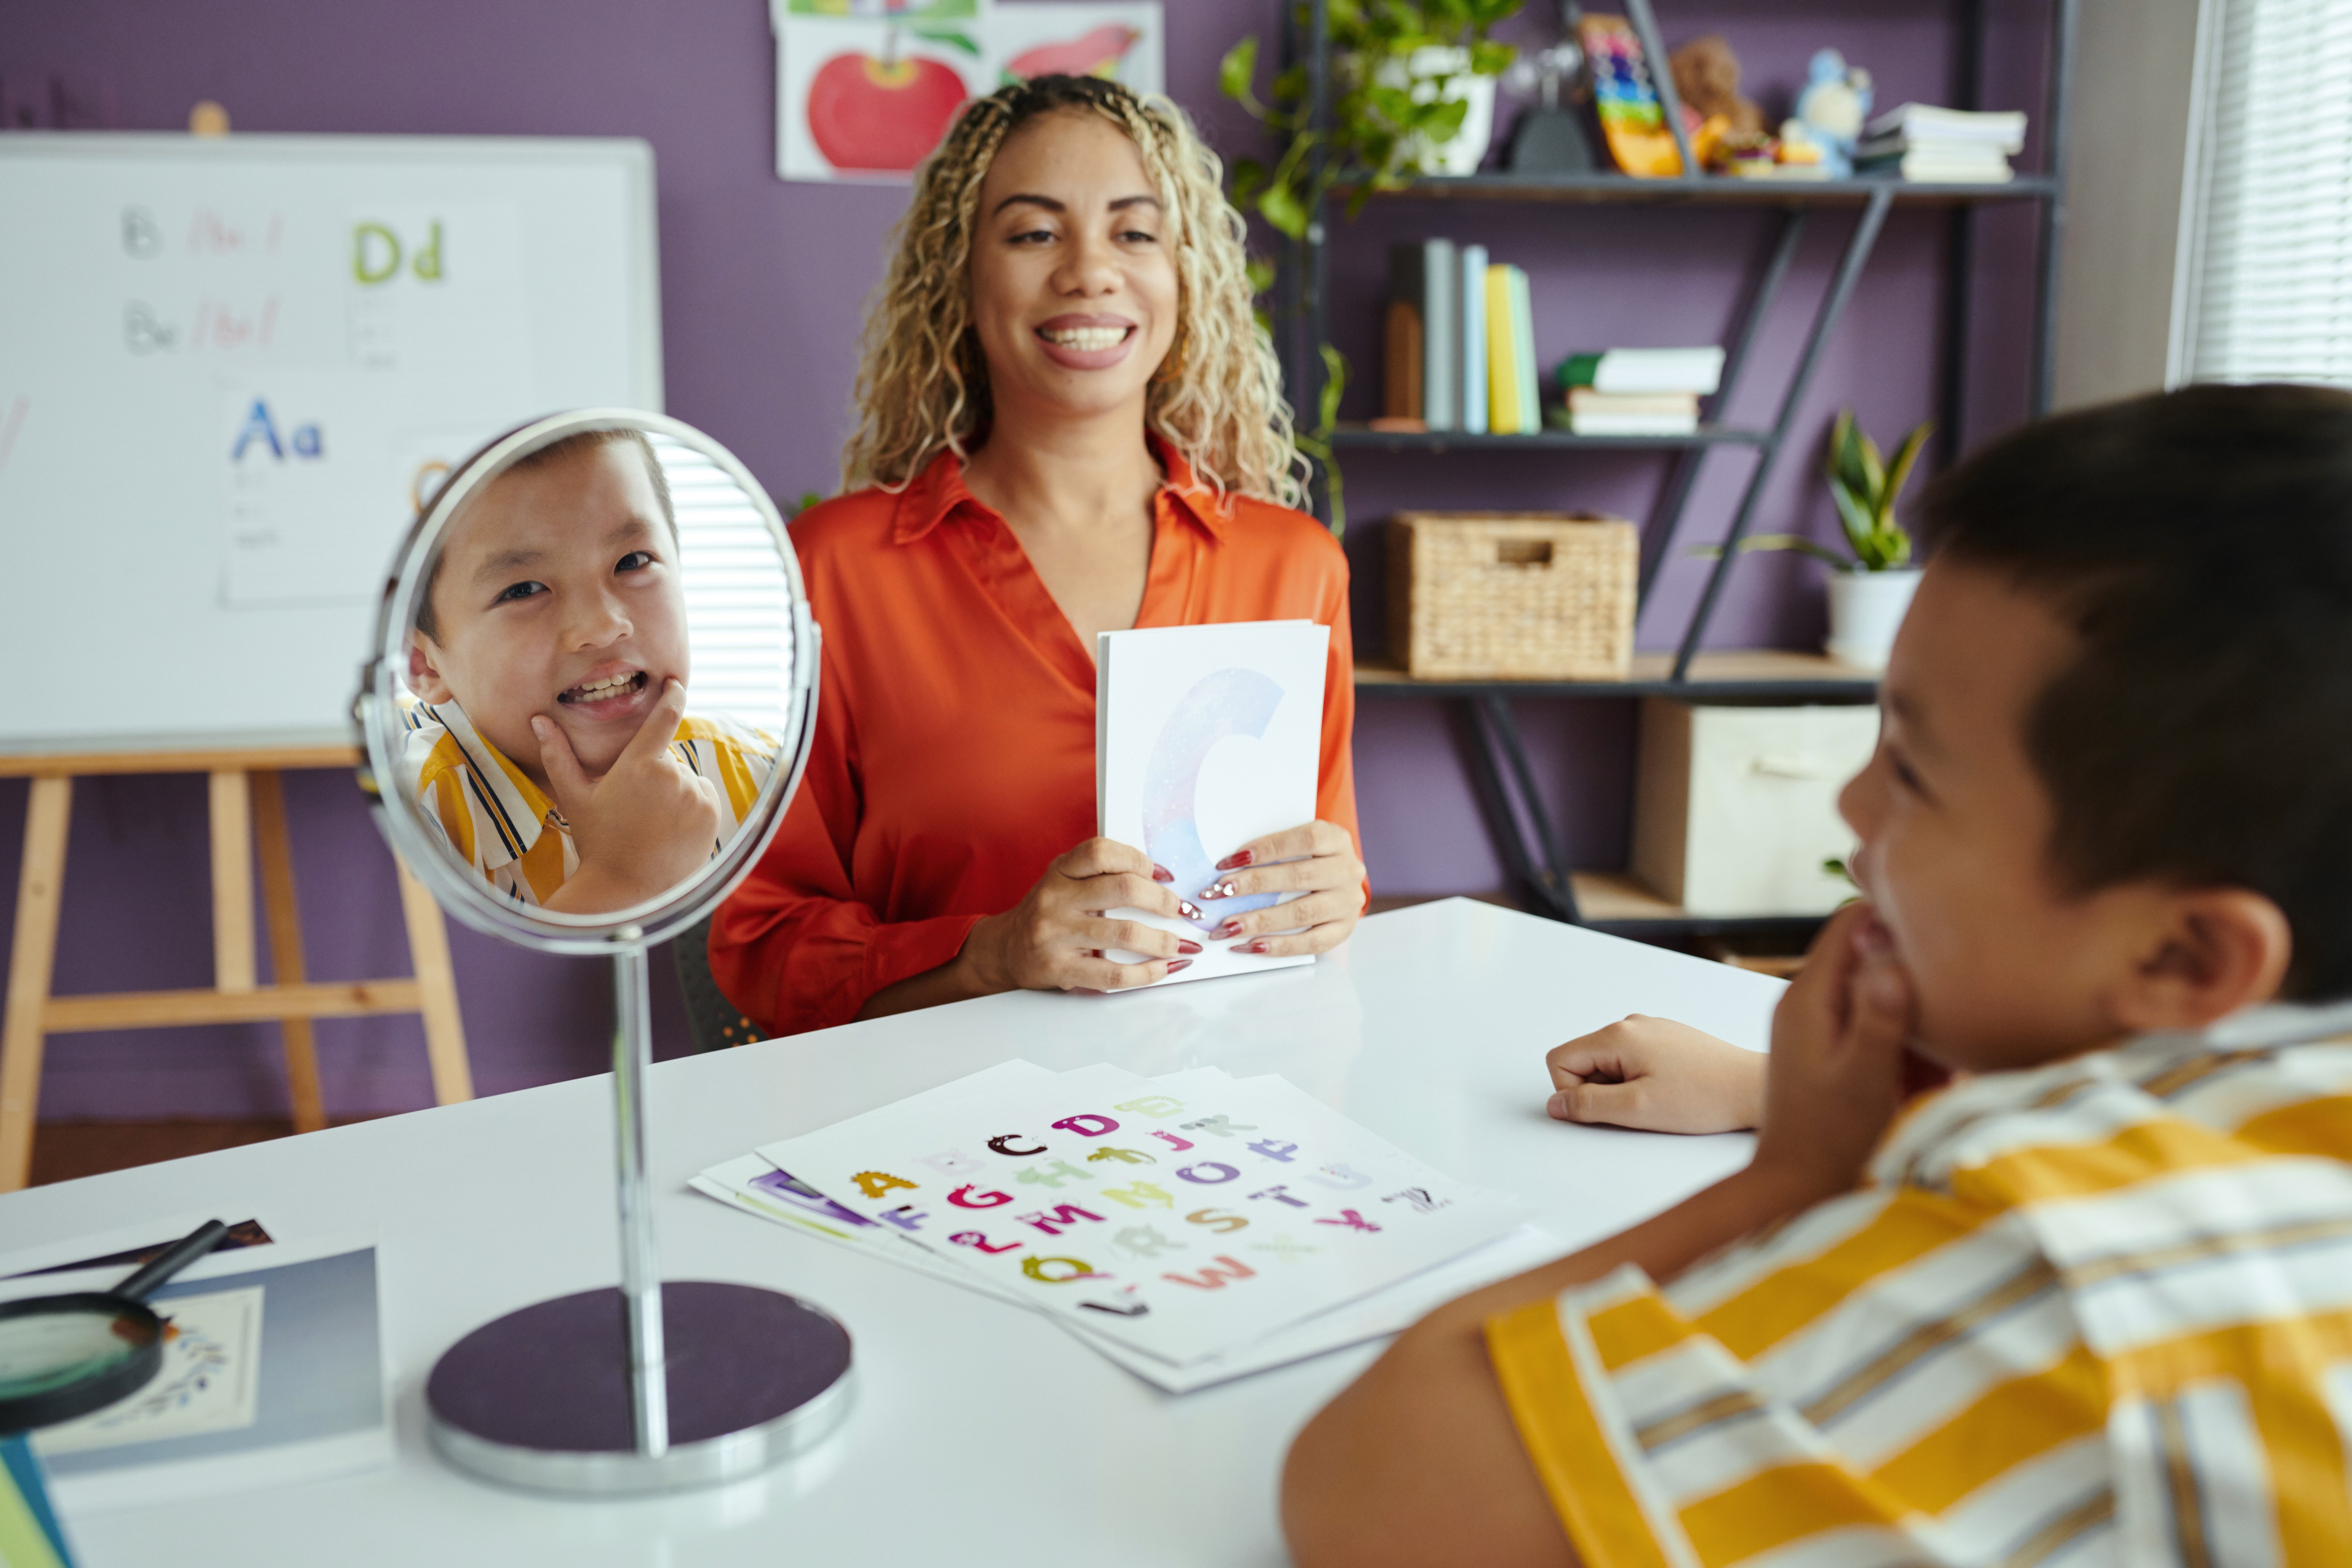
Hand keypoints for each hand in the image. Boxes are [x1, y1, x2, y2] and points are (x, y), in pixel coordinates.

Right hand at [533, 678, 721, 912]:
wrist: (629, 890)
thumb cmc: (597, 843)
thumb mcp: (574, 798)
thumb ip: (558, 755)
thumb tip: (538, 720)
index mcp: (640, 765)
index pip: (665, 716)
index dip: (673, 694)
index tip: (677, 683)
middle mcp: (673, 775)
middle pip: (666, 760)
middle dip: (653, 773)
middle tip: (634, 807)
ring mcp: (696, 794)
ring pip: (684, 779)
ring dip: (671, 791)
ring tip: (650, 822)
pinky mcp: (712, 812)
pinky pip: (701, 796)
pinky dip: (689, 806)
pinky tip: (669, 829)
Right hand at [962, 837, 1196, 992]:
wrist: (1005, 950)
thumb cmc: (1047, 913)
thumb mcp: (1064, 880)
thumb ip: (1102, 875)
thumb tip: (1160, 880)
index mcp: (1060, 871)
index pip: (1102, 852)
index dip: (1140, 860)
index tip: (1163, 875)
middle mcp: (1056, 899)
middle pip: (1124, 888)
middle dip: (1163, 900)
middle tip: (1182, 910)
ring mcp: (1057, 934)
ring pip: (1125, 933)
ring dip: (1164, 941)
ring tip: (1181, 946)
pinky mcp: (1060, 968)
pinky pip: (1112, 974)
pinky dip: (1146, 974)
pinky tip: (1162, 969)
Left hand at [1193, 821, 1365, 957]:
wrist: (1338, 882)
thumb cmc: (1308, 859)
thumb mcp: (1297, 844)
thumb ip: (1271, 848)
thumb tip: (1228, 864)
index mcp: (1336, 839)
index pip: (1305, 839)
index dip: (1267, 849)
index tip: (1230, 860)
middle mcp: (1347, 870)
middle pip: (1299, 876)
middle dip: (1254, 885)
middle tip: (1220, 893)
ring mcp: (1348, 903)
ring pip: (1302, 912)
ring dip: (1260, 920)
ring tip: (1228, 926)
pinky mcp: (1343, 930)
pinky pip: (1312, 942)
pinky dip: (1280, 946)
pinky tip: (1253, 946)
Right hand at [1546, 1015, 1765, 1133]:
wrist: (1753, 1087)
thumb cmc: (1704, 1097)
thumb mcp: (1637, 1109)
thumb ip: (1588, 1105)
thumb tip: (1555, 1104)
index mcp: (1618, 1035)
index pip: (1560, 1059)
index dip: (1572, 1092)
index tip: (1607, 1109)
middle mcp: (1631, 1023)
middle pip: (1584, 1059)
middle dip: (1600, 1089)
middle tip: (1637, 1106)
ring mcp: (1651, 1029)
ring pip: (1609, 1061)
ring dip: (1621, 1086)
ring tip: (1658, 1099)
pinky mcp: (1667, 1039)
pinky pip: (1633, 1059)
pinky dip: (1640, 1079)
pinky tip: (1671, 1090)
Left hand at [1750, 902, 1917, 1205]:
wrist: (1794, 1189)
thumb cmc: (1832, 1138)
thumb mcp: (1864, 1076)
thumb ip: (1878, 1016)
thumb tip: (1890, 957)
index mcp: (1808, 995)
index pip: (1850, 921)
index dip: (1896, 919)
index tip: (1942, 940)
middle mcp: (1804, 1000)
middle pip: (1867, 957)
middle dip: (1913, 981)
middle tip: (1948, 1017)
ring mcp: (1813, 1024)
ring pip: (1875, 996)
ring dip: (1912, 1022)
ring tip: (1938, 1064)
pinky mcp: (1825, 1049)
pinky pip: (1871, 1028)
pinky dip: (1901, 1047)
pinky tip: (1925, 1082)